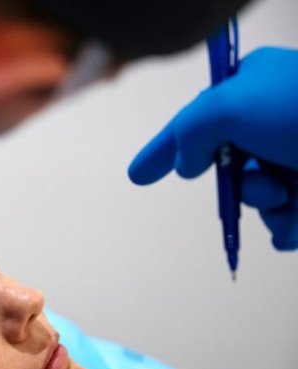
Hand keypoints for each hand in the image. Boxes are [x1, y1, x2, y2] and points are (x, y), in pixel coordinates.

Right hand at [128, 47, 297, 249]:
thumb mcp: (227, 105)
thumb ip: (189, 132)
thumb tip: (186, 164)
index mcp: (252, 90)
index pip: (194, 124)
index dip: (162, 151)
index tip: (137, 176)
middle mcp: (274, 122)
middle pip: (226, 167)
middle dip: (236, 184)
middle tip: (259, 181)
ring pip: (258, 198)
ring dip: (265, 205)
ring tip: (288, 195)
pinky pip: (287, 220)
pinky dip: (288, 226)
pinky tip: (297, 221)